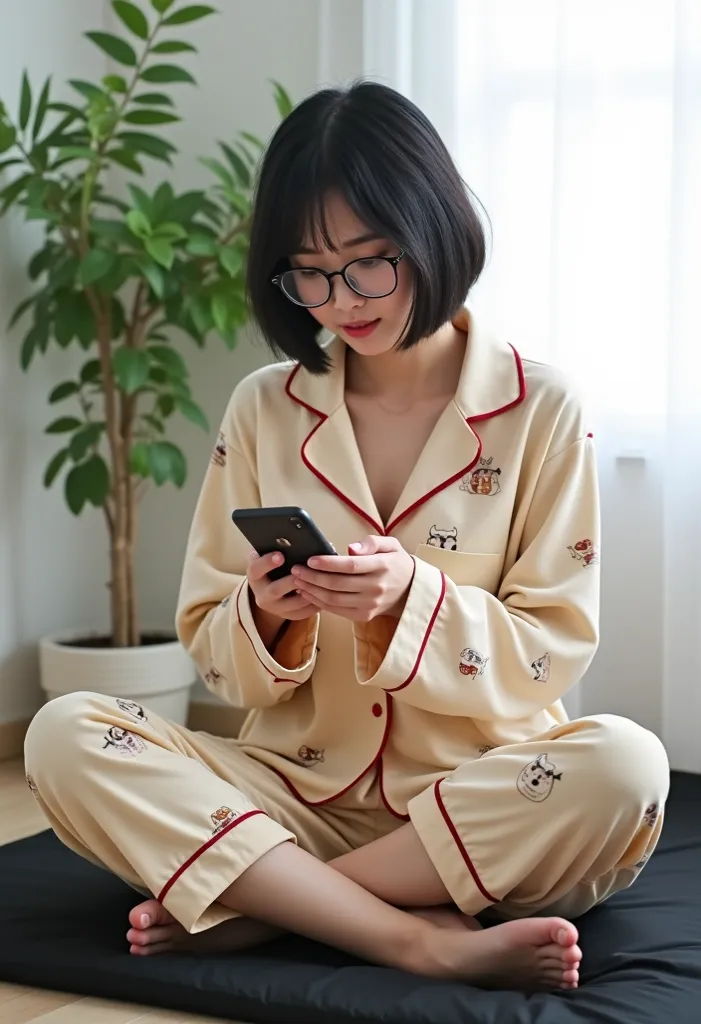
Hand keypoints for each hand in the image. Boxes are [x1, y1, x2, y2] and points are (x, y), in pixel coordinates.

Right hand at [247, 551, 316, 645]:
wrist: (271, 589)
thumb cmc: (273, 565)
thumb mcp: (269, 555)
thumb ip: (277, 547)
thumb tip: (299, 538)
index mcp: (255, 576)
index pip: (255, 569)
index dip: (267, 562)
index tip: (280, 555)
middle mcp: (262, 594)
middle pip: (275, 590)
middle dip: (290, 581)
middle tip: (303, 571)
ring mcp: (275, 608)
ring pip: (292, 604)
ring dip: (307, 592)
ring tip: (320, 581)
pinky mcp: (288, 616)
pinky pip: (303, 612)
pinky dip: (315, 603)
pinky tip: (325, 592)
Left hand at [290, 535, 414, 621]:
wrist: (411, 591)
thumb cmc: (396, 563)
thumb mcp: (392, 545)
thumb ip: (372, 542)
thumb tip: (351, 548)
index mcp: (383, 567)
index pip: (351, 566)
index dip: (328, 564)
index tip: (310, 559)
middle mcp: (376, 588)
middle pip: (338, 584)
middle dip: (313, 577)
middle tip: (296, 569)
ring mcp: (369, 605)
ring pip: (334, 599)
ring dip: (312, 590)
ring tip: (297, 580)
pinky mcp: (364, 616)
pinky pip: (337, 610)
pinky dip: (319, 602)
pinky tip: (308, 593)